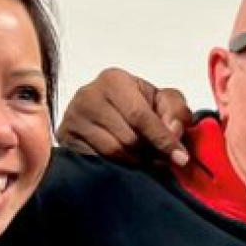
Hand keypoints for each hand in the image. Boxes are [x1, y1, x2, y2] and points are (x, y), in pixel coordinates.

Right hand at [56, 67, 192, 165]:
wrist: (102, 112)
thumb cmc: (136, 105)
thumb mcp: (161, 101)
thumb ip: (176, 110)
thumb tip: (173, 130)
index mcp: (114, 80)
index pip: (141, 116)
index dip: (163, 139)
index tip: (180, 158)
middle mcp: (88, 95)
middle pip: (128, 138)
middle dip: (149, 152)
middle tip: (160, 159)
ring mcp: (73, 117)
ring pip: (113, 152)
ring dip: (135, 161)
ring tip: (143, 159)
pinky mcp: (65, 138)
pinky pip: (96, 160)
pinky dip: (116, 165)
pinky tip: (124, 163)